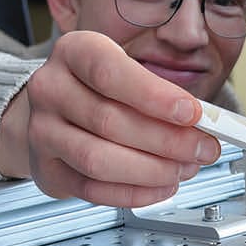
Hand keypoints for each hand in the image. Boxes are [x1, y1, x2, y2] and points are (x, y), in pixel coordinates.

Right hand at [0, 30, 221, 206]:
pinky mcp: (47, 169)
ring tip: (185, 168)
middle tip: (203, 148)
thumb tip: (203, 123)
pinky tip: (163, 186)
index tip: (193, 113)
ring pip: (98, 160)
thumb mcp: (131, 70)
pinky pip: (92, 189)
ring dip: (152, 170)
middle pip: (110, 121)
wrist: (58, 107)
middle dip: (167, 141)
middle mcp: (51, 89)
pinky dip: (134, 193)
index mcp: (75, 52)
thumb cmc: (103, 86)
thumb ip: (163, 92)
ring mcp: (42, 131)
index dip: (155, 96)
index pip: (111, 73)